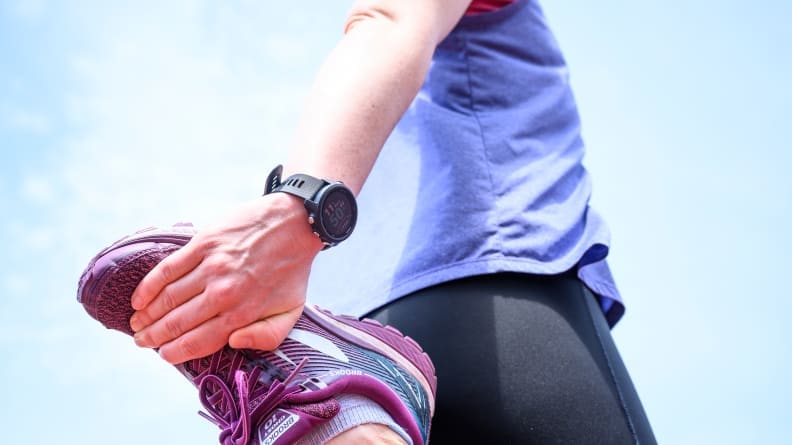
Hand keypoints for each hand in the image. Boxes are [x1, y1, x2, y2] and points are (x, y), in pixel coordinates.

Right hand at [129, 193, 323, 363]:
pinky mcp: (203, 243)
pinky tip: (139, 298)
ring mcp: (211, 266)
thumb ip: (266, 336)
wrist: (295, 223)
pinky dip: (149, 286)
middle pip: (178, 322)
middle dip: (155, 336)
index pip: (199, 341)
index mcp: (243, 312)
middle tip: (142, 341)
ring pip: (168, 298)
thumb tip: (233, 343)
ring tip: (137, 324)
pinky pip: (168, 269)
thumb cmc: (292, 270)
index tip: (164, 355)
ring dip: (147, 314)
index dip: (176, 352)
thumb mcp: (292, 311)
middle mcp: (223, 292)